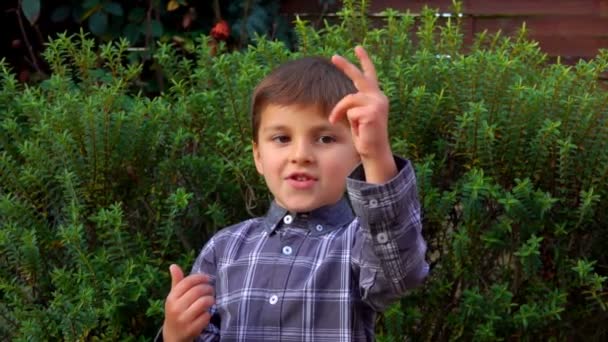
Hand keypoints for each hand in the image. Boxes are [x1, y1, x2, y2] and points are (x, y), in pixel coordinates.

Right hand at [163, 264, 214, 341]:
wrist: (173, 334)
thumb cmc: (177, 310)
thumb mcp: (174, 297)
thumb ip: (177, 282)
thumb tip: (173, 265)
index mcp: (171, 298)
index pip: (188, 282)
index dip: (200, 277)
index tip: (208, 278)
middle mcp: (176, 308)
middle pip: (197, 291)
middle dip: (208, 288)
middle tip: (211, 289)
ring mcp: (183, 319)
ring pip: (203, 302)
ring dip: (211, 299)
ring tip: (211, 299)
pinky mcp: (192, 329)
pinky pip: (206, 316)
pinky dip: (209, 313)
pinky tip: (207, 312)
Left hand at [330, 46, 396, 182]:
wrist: (374, 151)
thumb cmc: (365, 135)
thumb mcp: (356, 115)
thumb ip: (353, 103)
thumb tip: (342, 99)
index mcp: (376, 96)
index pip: (370, 75)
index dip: (364, 61)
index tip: (358, 47)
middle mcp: (379, 97)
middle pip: (359, 78)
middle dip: (346, 66)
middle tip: (333, 57)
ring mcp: (377, 103)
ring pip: (348, 99)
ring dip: (340, 111)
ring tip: (343, 122)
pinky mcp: (372, 112)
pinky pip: (350, 111)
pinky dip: (348, 120)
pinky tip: (359, 129)